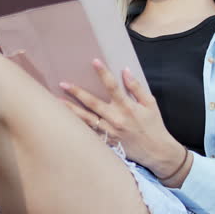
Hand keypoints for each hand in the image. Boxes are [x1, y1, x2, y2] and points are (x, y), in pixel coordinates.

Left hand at [59, 59, 177, 168]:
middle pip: (93, 103)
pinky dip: (78, 126)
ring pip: (86, 119)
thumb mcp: (150, 104)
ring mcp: (110, 132)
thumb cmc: (154, 126)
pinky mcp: (107, 142)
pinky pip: (89, 133)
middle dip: (77, 92)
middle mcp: (116, 119)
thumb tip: (125, 70)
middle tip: (63, 83)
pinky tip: (66, 121)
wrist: (156, 152)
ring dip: (71, 110)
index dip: (103, 73)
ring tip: (58, 102)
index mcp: (128, 107)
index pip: (113, 87)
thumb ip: (136, 87)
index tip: (94, 61)